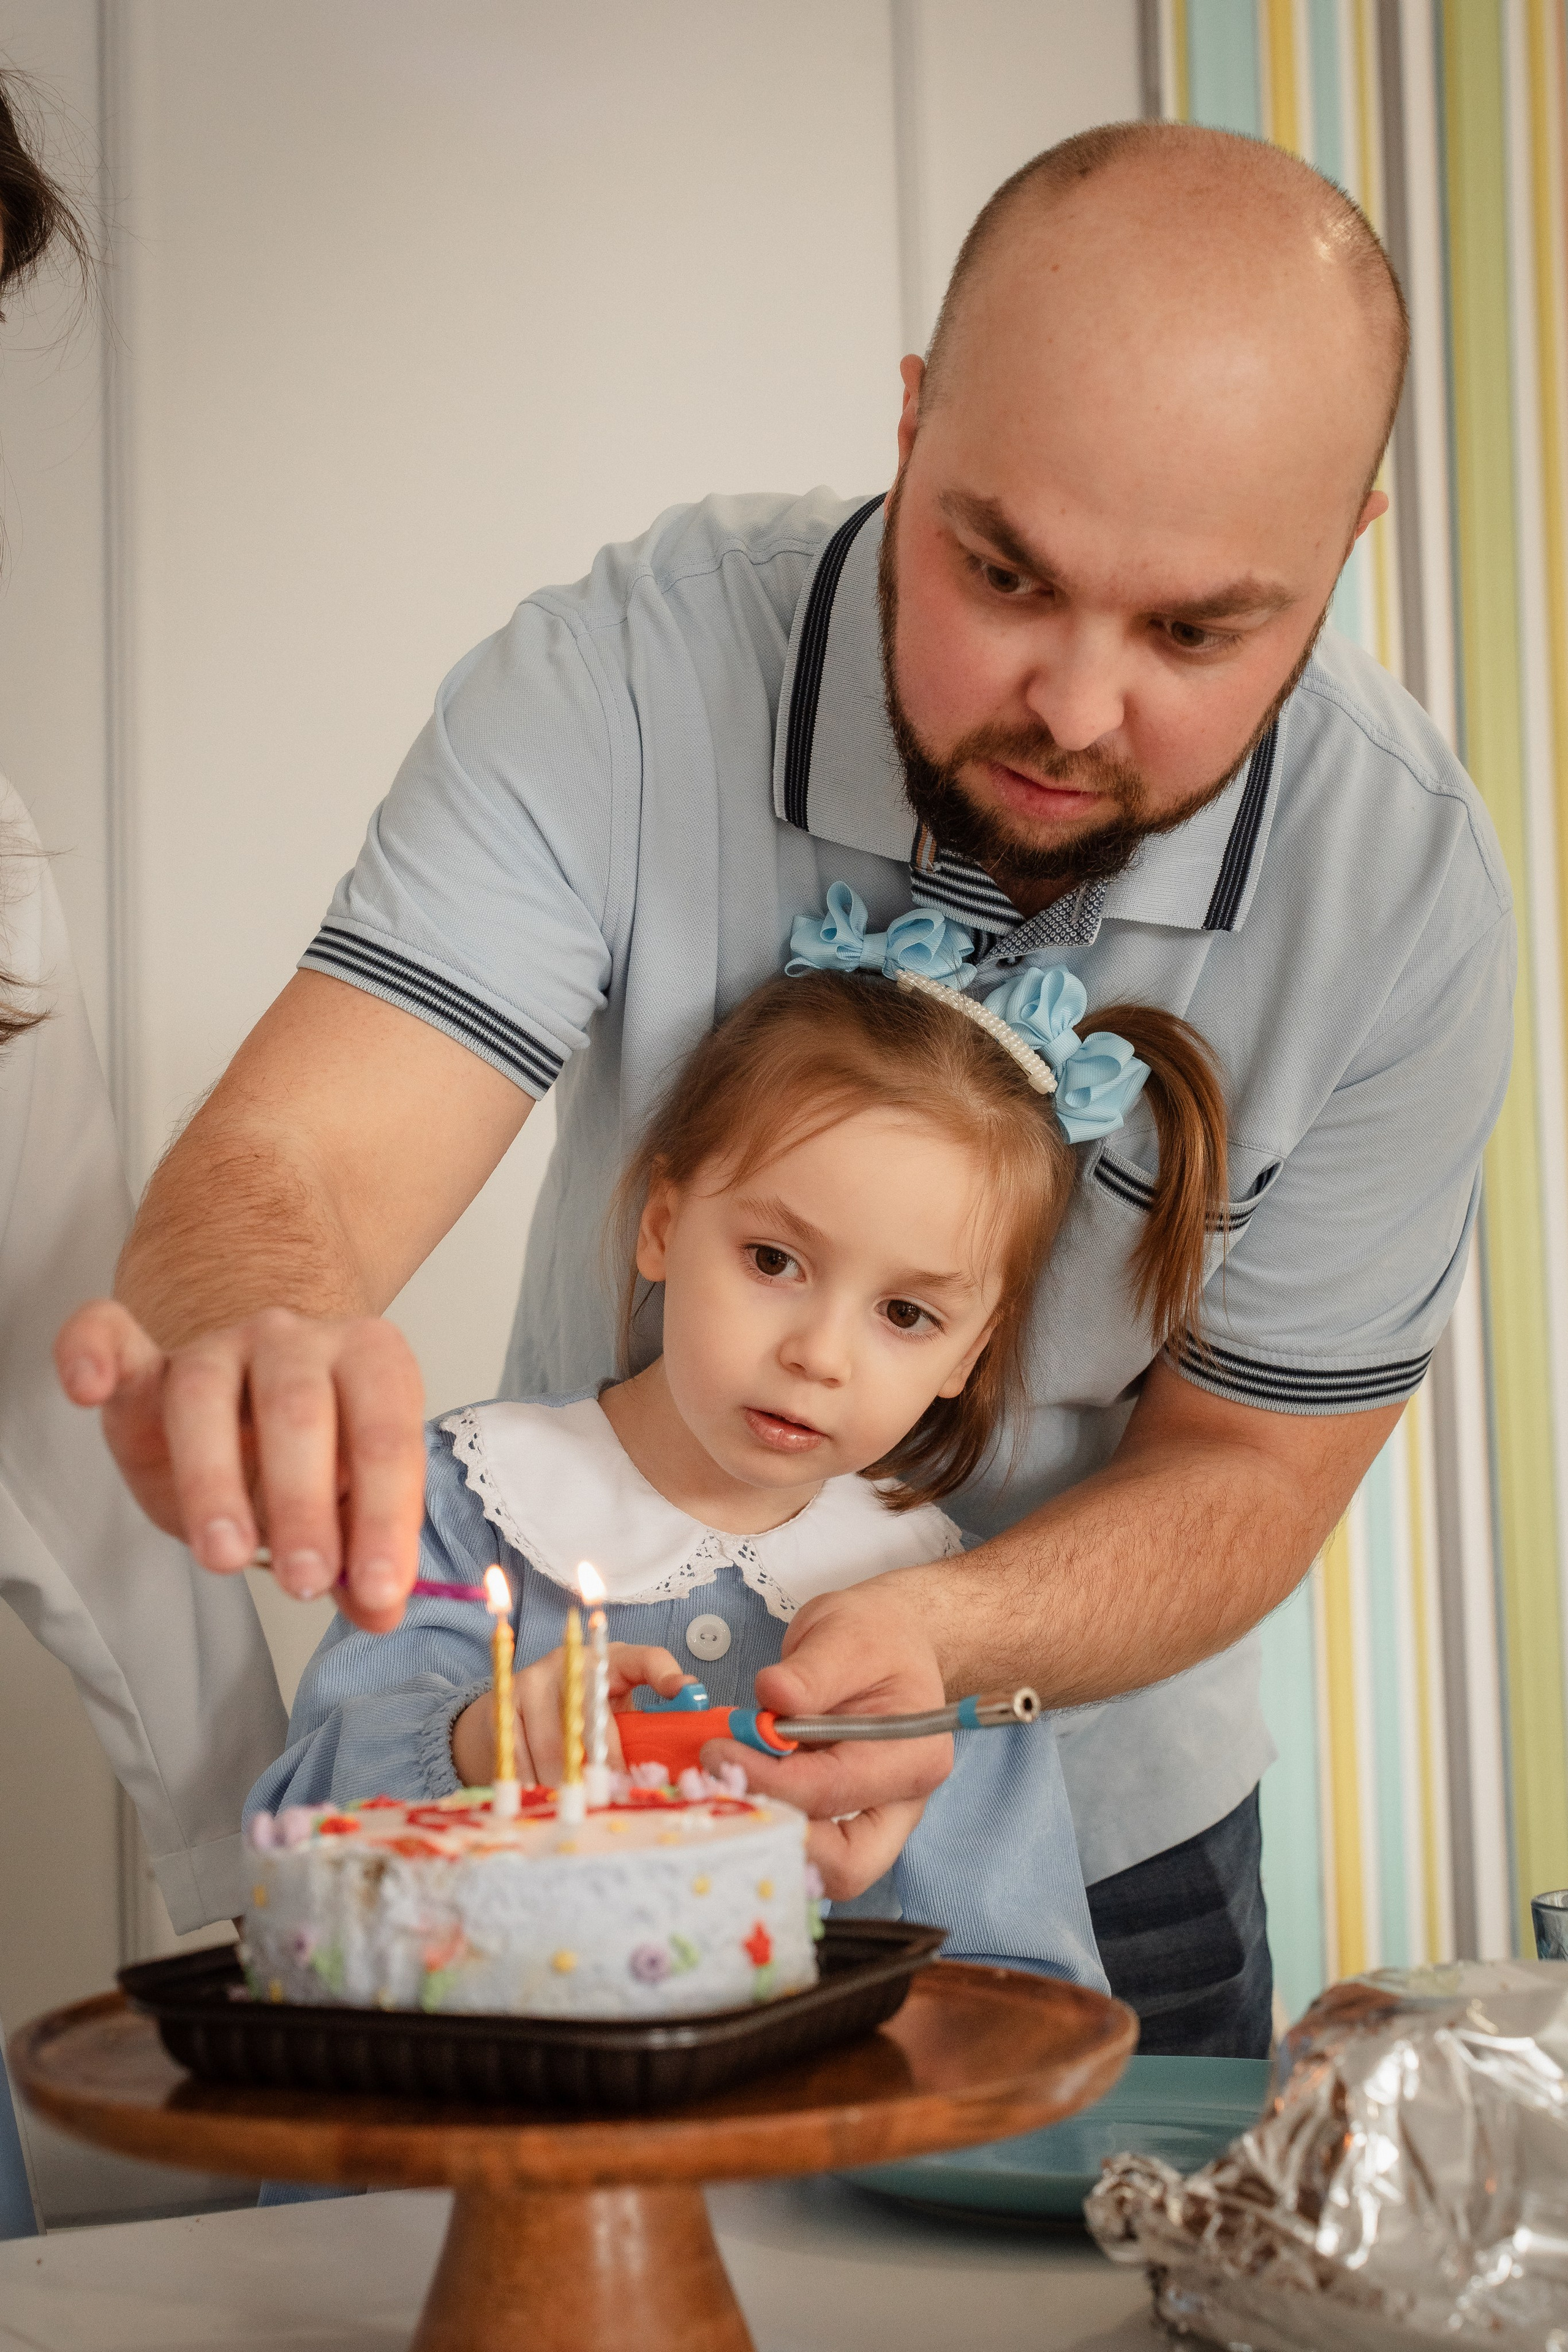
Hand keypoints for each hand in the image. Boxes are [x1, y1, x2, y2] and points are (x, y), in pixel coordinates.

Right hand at [54, 1297, 426, 1632]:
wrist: (255, 1399)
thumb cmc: (312, 1458)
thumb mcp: (346, 1506)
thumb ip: (366, 1551)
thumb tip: (381, 1611)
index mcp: (372, 1362)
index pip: (386, 1437)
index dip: (386, 1517)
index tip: (379, 1592)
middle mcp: (297, 1340)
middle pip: (298, 1411)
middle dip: (303, 1504)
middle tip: (306, 1582)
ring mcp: (219, 1344)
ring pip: (206, 1396)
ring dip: (213, 1482)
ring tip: (225, 1556)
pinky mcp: (147, 1362)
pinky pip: (112, 1336)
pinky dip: (92, 1351)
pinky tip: (85, 1387)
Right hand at [450, 1642, 691, 1786]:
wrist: (516, 1706)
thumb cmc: (581, 1716)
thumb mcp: (614, 1713)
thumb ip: (644, 1731)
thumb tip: (681, 1760)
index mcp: (609, 1660)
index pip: (643, 1659)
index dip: (664, 1672)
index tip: (683, 1691)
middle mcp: (571, 1663)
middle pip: (594, 1718)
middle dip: (605, 1767)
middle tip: (614, 1800)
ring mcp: (533, 1681)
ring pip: (555, 1747)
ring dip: (569, 1787)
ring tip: (581, 1813)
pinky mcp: (503, 1705)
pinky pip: (521, 1758)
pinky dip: (535, 1787)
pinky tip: (545, 1803)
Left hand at [699, 1577, 950, 1900]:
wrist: (890, 1640)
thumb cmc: (875, 1635)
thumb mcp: (844, 1633)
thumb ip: (811, 1670)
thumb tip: (772, 1698)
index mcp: (913, 1755)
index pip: (833, 1791)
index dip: (768, 1779)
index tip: (718, 1754)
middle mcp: (902, 1802)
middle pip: (846, 1866)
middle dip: (777, 1840)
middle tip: (723, 1793)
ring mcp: (875, 1818)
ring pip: (824, 1870)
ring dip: (768, 1838)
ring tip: (724, 1791)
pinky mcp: (844, 1820)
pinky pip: (808, 1848)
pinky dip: (768, 1829)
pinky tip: (735, 1794)